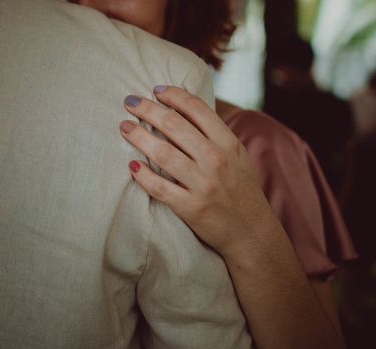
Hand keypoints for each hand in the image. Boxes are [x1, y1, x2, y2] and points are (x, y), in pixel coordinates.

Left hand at [120, 86, 274, 259]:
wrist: (251, 232)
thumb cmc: (241, 191)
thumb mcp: (238, 157)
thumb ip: (216, 135)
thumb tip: (185, 110)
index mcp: (228, 143)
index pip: (196, 109)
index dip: (172, 95)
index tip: (155, 90)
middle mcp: (215, 160)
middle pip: (174, 125)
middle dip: (147, 109)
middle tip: (129, 102)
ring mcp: (203, 185)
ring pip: (162, 153)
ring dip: (139, 136)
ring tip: (124, 127)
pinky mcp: (190, 208)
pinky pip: (159, 187)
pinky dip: (141, 175)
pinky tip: (131, 165)